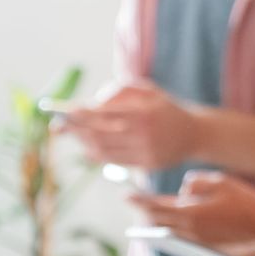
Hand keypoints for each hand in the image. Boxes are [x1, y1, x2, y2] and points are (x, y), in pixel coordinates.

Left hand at [59, 82, 195, 169]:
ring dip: (84, 143)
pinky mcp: (147, 165)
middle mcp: (145, 133)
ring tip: (71, 135)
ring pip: (105, 150)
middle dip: (77, 130)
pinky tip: (87, 148)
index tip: (66, 110)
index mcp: (145, 111)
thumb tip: (93, 102)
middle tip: (59, 126)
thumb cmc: (164, 107)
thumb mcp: (148, 90)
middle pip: (101, 133)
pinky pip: (115, 161)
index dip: (83, 113)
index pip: (107, 113)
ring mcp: (146, 151)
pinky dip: (97, 155)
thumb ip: (120, 90)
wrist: (195, 133)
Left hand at [127, 170, 254, 255]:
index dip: (139, 200)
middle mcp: (189, 236)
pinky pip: (187, 250)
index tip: (126, 195)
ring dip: (163, 229)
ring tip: (156, 220)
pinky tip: (182, 235)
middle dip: (147, 214)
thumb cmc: (248, 204)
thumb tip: (182, 190)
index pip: (154, 207)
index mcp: (190, 214)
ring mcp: (198, 250)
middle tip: (140, 205)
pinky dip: (182, 240)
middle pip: (159, 226)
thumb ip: (196, 183)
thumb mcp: (222, 182)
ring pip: (172, 240)